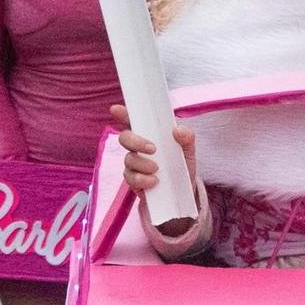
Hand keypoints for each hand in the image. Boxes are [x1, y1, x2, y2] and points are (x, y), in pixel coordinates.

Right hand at [110, 103, 199, 233]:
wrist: (182, 194)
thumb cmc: (182, 167)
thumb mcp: (188, 151)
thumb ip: (187, 138)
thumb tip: (178, 130)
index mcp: (150, 135)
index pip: (133, 121)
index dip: (123, 114)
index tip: (116, 109)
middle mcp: (138, 147)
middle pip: (125, 137)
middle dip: (135, 141)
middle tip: (152, 149)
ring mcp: (134, 164)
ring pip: (128, 159)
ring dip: (142, 163)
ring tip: (157, 170)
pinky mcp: (133, 181)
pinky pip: (131, 177)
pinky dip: (142, 179)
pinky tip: (154, 182)